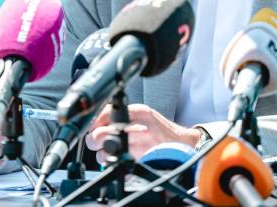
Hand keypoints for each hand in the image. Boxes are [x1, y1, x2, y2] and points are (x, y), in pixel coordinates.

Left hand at [85, 103, 201, 164]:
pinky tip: (122, 157)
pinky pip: (115, 165)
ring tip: (114, 150)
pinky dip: (114, 163)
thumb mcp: (143, 113)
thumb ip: (122, 114)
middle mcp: (137, 128)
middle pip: (99, 135)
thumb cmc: (161, 129)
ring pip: (103, 154)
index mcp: (138, 112)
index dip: (95, 123)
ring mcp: (137, 146)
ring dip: (104, 155)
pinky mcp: (138, 162)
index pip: (104, 114)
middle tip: (98, 141)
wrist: (181, 144)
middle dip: (94, 140)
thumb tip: (98, 119)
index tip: (95, 126)